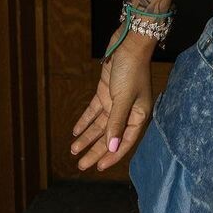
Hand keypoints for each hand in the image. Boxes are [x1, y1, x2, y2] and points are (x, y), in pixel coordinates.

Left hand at [70, 28, 153, 171]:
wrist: (128, 44)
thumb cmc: (131, 71)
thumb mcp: (123, 98)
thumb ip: (116, 123)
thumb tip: (112, 148)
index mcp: (138, 115)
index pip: (124, 142)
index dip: (112, 156)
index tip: (98, 167)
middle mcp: (127, 111)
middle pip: (109, 136)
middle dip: (95, 150)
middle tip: (81, 165)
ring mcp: (116, 102)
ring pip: (100, 125)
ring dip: (87, 137)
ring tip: (74, 150)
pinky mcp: (105, 92)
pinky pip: (94, 111)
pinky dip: (85, 121)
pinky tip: (75, 131)